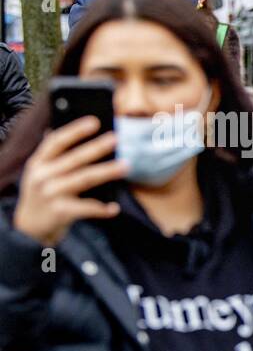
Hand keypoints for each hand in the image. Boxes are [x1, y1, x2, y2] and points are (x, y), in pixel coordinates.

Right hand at [12, 116, 126, 246]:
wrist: (29, 228)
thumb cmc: (42, 196)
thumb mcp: (39, 173)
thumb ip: (50, 155)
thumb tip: (56, 128)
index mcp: (38, 163)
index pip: (56, 142)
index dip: (75, 130)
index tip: (94, 121)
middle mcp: (42, 176)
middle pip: (74, 158)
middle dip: (97, 147)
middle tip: (117, 138)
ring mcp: (51, 194)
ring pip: (84, 179)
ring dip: (107, 172)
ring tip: (126, 166)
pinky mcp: (60, 212)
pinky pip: (87, 208)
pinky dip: (102, 208)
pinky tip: (114, 208)